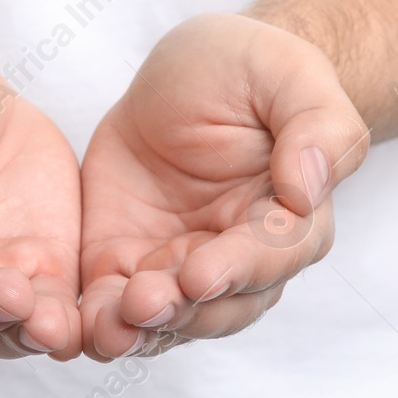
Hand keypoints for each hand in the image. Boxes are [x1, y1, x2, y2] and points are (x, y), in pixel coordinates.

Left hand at [79, 13, 368, 359]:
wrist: (186, 72)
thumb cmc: (249, 68)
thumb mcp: (288, 73)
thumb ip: (317, 126)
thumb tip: (309, 188)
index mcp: (290, 217)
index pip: (273, 255)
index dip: (237, 269)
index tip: (200, 274)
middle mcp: (240, 257)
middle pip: (220, 303)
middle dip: (183, 310)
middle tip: (144, 304)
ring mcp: (182, 266)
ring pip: (171, 318)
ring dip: (140, 329)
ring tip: (109, 327)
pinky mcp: (126, 263)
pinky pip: (115, 305)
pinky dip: (100, 322)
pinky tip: (80, 327)